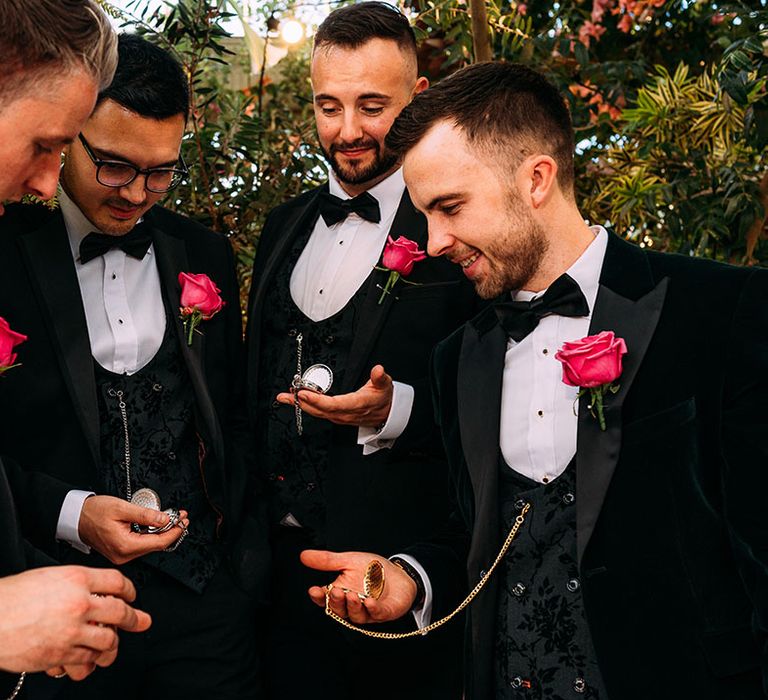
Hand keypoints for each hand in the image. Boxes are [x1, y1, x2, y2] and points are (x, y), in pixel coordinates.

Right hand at [0, 566, 150, 673]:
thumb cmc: (12, 596)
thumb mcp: (50, 576)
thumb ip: (77, 583)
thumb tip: (96, 591)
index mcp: (77, 579)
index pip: (117, 582)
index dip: (129, 589)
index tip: (132, 595)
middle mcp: (79, 603)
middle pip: (120, 612)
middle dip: (135, 619)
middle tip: (141, 621)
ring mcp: (71, 631)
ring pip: (108, 640)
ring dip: (113, 645)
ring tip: (113, 646)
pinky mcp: (60, 654)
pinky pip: (86, 660)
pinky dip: (90, 662)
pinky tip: (90, 660)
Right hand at [79, 495, 188, 564]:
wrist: (75, 517)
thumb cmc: (93, 512)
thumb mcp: (121, 508)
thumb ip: (145, 515)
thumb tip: (165, 519)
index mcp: (124, 546)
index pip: (158, 542)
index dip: (174, 531)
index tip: (183, 520)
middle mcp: (123, 555)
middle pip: (156, 545)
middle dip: (171, 530)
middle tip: (181, 517)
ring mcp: (121, 555)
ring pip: (149, 545)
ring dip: (162, 532)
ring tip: (172, 518)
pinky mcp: (120, 551)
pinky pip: (141, 544)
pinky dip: (151, 534)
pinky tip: (157, 525)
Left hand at [277, 365, 393, 427]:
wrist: (387, 414)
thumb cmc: (384, 398)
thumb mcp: (385, 385)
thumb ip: (380, 378)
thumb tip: (378, 369)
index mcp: (356, 405)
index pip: (333, 404)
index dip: (316, 400)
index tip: (302, 393)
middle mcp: (345, 413)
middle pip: (319, 410)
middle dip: (301, 403)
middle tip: (286, 395)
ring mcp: (340, 417)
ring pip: (317, 413)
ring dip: (300, 405)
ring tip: (286, 397)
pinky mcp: (337, 417)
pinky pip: (319, 413)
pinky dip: (307, 407)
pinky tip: (297, 401)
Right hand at [301, 549, 416, 624]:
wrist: (399, 572)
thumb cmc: (371, 569)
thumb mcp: (348, 561)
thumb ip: (328, 561)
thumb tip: (304, 555)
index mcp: (341, 593)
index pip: (326, 599)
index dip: (319, 597)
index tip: (314, 590)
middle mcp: (352, 606)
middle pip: (340, 610)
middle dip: (337, 602)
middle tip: (336, 591)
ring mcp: (368, 612)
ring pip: (357, 615)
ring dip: (353, 606)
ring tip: (352, 595)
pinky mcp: (385, 613)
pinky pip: (377, 614)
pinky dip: (373, 609)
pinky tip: (369, 602)